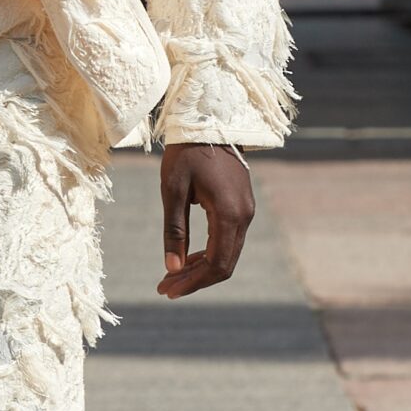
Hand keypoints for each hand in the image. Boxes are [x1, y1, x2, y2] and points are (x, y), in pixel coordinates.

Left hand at [158, 143, 255, 299]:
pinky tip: (187, 258)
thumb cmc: (186, 152)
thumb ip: (174, 231)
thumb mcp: (172, 191)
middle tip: (165, 289)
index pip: (216, 264)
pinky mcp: (241, 205)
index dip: (193, 282)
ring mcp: (246, 211)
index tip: (168, 290)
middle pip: (224, 264)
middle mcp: (244, 216)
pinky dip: (209, 253)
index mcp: (228, 214)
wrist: (209, 121)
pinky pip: (228, 239)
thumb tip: (172, 268)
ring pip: (227, 253)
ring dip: (200, 269)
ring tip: (171, 276)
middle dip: (194, 280)